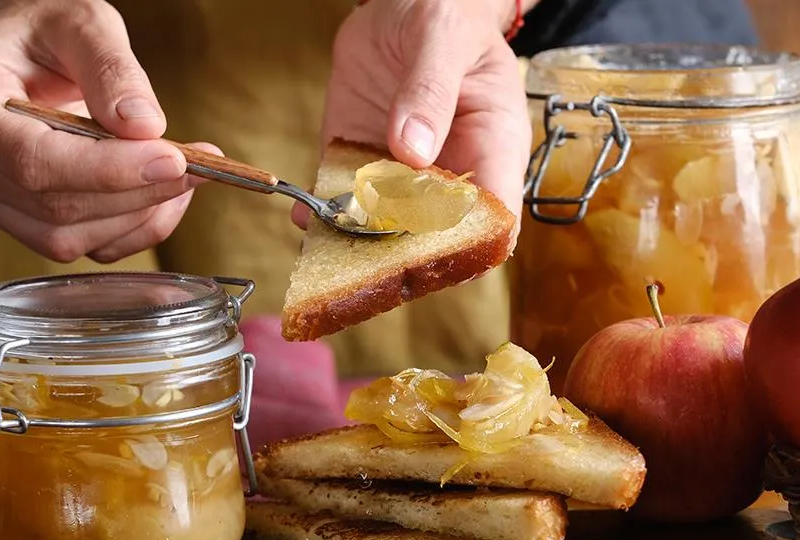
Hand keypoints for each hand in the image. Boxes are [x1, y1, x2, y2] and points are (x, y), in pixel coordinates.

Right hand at [0, 0, 214, 262]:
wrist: (22, 48)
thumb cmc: (46, 29)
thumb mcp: (82, 22)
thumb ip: (111, 68)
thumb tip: (143, 125)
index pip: (32, 159)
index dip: (106, 170)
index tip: (173, 159)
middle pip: (55, 205)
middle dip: (137, 191)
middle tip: (199, 164)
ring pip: (67, 237)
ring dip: (139, 215)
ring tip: (186, 174)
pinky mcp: (19, 218)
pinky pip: (80, 246)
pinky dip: (131, 229)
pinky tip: (162, 195)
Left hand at [298, 0, 530, 231]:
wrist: (403, 1)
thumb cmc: (446, 13)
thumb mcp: (442, 38)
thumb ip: (430, 90)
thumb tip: (413, 151)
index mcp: (492, 145)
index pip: (494, 215)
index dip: (470, 245)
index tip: (432, 254)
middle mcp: (450, 169)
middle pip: (438, 235)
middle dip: (405, 250)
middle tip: (368, 244)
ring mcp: (403, 170)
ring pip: (387, 226)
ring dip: (359, 238)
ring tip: (330, 238)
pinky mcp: (361, 158)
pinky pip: (345, 194)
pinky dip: (324, 211)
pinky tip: (306, 216)